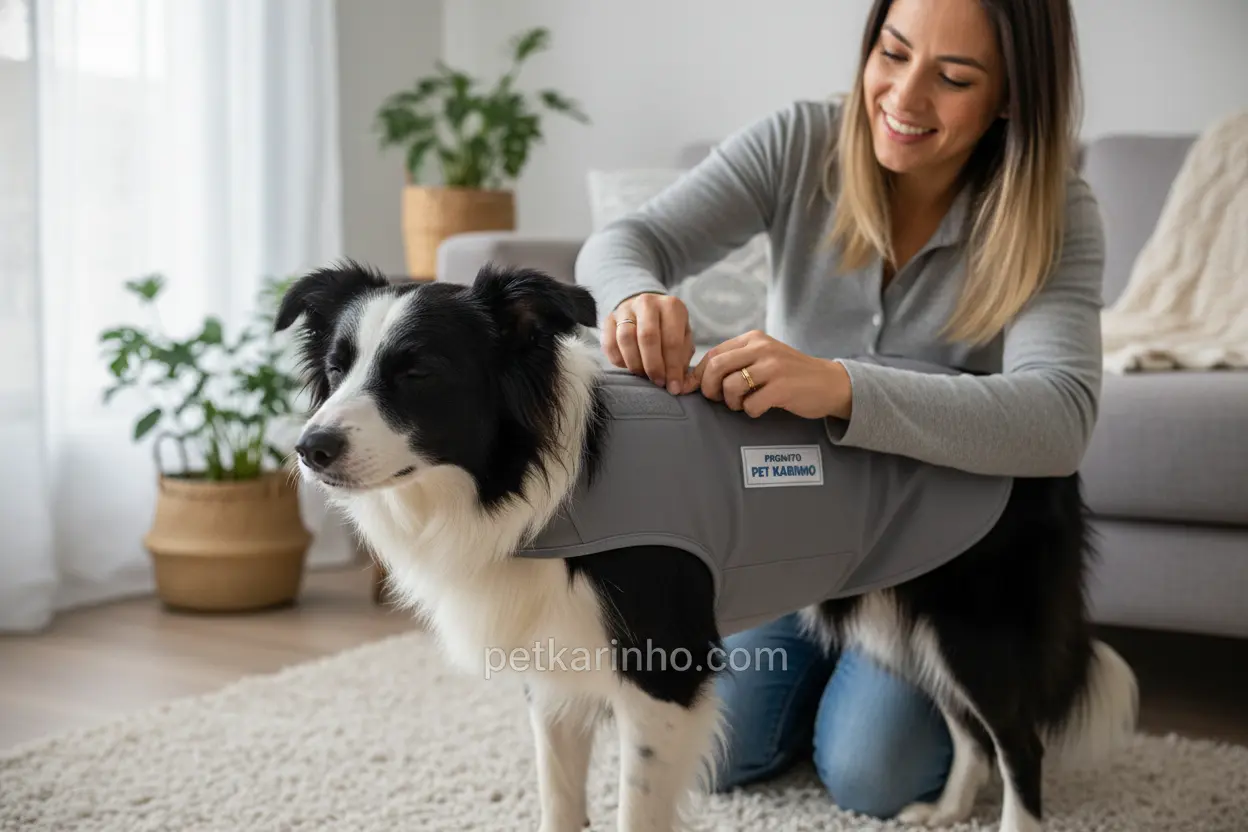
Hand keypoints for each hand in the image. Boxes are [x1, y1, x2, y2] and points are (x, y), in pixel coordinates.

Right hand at [602, 293, 694, 393]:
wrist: (645, 309)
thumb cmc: (668, 328)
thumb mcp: (683, 336)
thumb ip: (682, 357)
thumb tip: (676, 382)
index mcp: (671, 306)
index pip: (672, 340)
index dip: (673, 367)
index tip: (674, 386)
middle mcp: (647, 303)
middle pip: (647, 337)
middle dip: (653, 366)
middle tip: (657, 382)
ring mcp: (625, 309)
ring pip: (625, 339)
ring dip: (635, 363)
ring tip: (643, 374)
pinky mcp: (608, 319)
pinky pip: (609, 343)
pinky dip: (618, 360)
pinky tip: (628, 366)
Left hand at [685, 330, 852, 419]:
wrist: (830, 383)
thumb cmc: (789, 375)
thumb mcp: (763, 358)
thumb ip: (735, 362)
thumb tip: (695, 378)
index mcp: (753, 339)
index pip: (713, 354)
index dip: (698, 375)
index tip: (693, 389)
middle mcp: (762, 348)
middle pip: (717, 367)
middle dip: (709, 388)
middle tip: (717, 399)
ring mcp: (773, 367)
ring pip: (731, 386)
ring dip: (731, 402)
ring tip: (742, 404)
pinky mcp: (782, 387)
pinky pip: (750, 405)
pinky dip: (750, 411)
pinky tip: (760, 408)